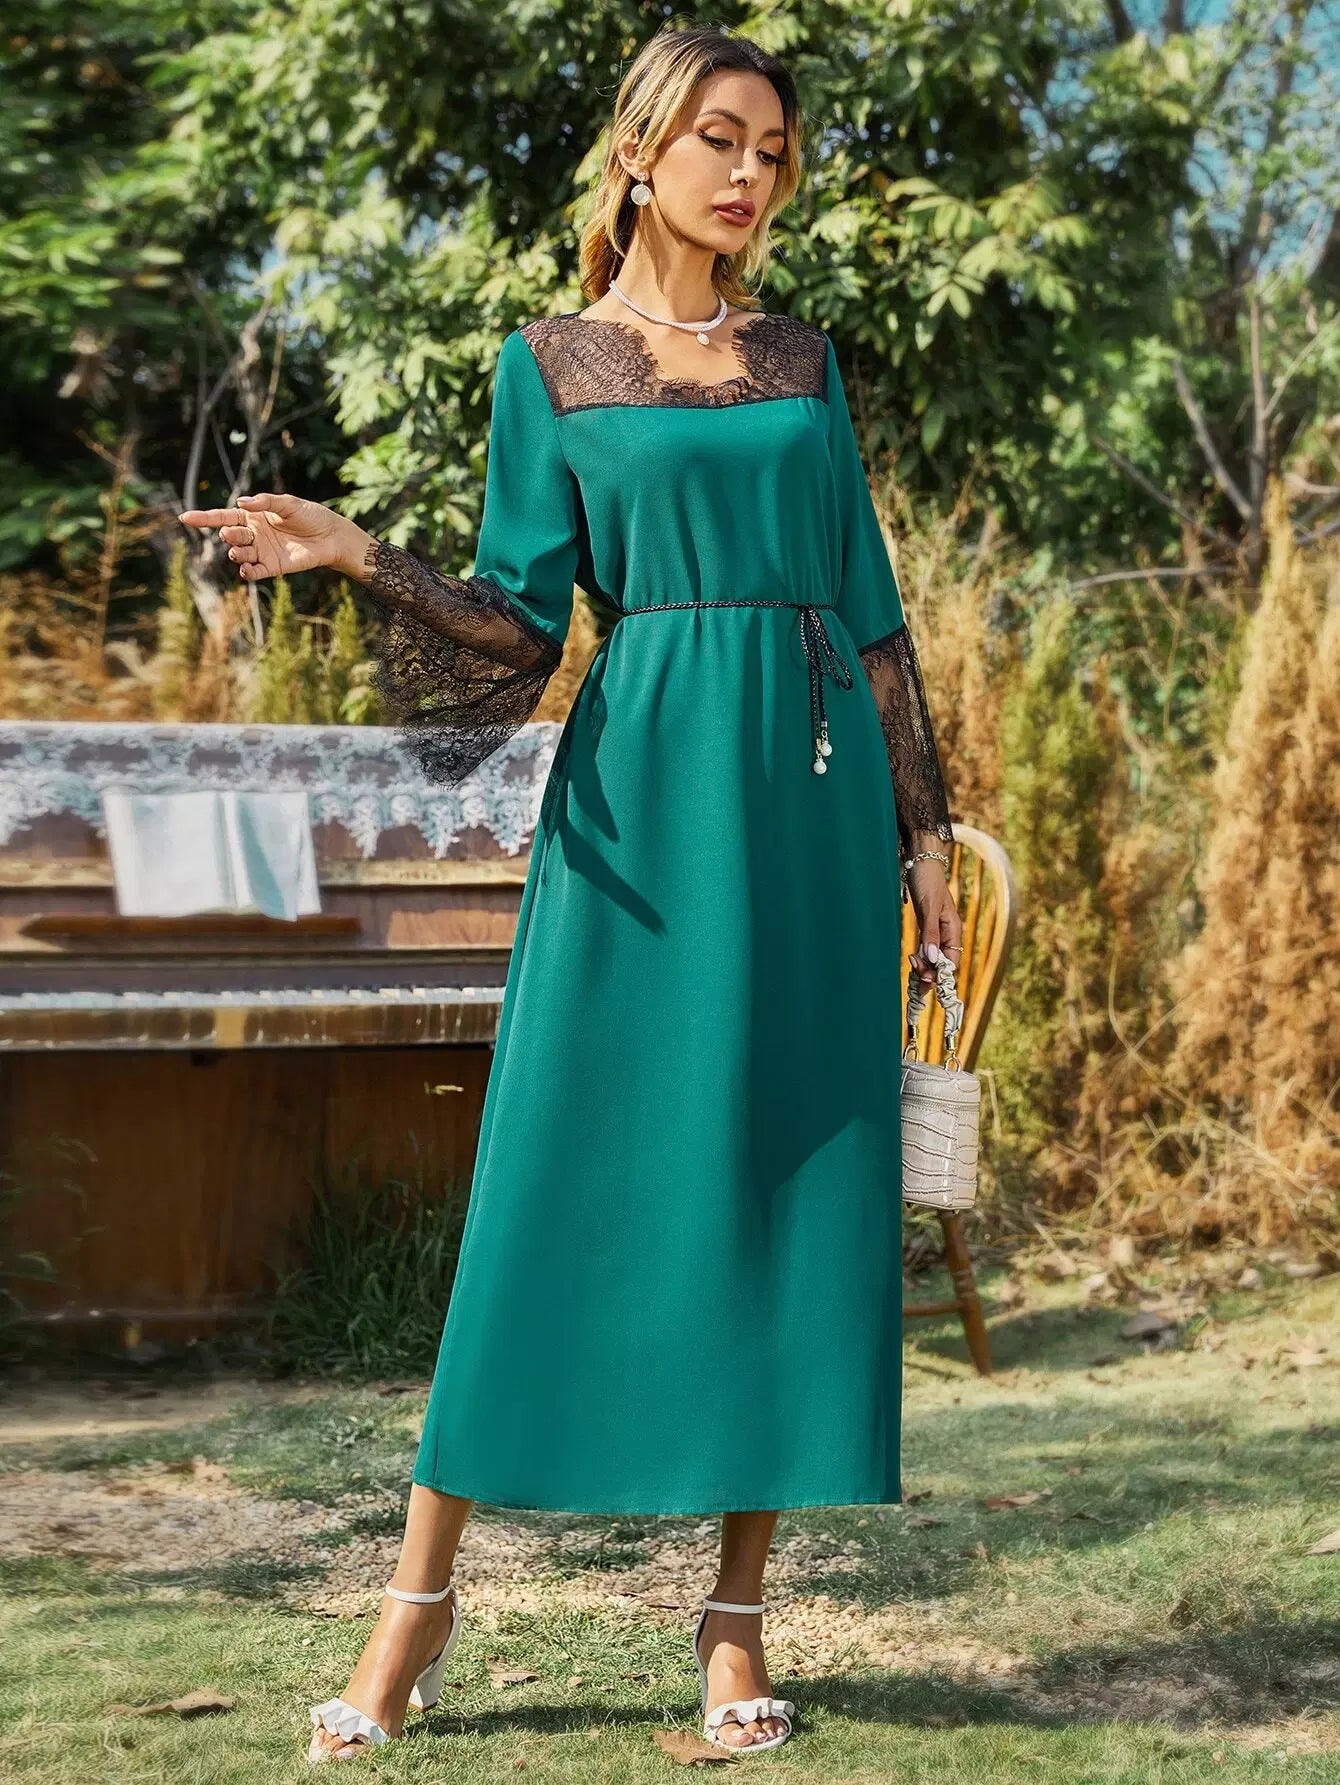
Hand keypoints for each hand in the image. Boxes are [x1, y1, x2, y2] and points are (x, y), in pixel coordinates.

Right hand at [176, 492, 369, 582]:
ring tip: (238, 552)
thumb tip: (240, 503)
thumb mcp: (288, 503)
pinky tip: (245, 569)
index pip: (223, 517)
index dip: (204, 518)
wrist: (331, 536)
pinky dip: (247, 572)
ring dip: (235, 554)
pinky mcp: (272, 566)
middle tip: (230, 534)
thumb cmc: (310, 515)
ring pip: (239, 554)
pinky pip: (254, 571)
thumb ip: (265, 502)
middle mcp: (254, 534)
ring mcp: (262, 551)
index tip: (185, 517)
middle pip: (231, 535)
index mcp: (253, 516)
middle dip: (228, 536)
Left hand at [906, 858, 962, 986]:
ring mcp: (936, 930)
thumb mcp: (929, 907)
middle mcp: (947, 933)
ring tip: (911, 967)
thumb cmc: (927, 881)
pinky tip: (912, 960)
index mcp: (953, 930)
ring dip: (924, 966)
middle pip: (942, 962)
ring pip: (933, 957)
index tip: (925, 978)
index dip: (940, 973)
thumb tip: (930, 957)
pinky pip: (925, 947)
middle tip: (915, 978)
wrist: (921, 862)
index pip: (952, 961)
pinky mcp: (926, 926)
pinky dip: (920, 956)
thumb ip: (930, 933)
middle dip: (931, 972)